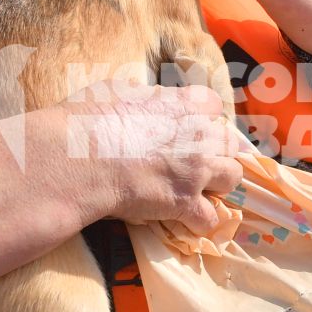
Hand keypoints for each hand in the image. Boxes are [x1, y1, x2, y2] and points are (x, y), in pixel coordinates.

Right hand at [39, 84, 246, 232]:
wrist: (79, 159)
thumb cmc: (90, 120)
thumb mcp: (116, 90)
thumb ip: (141, 96)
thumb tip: (141, 94)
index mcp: (184, 103)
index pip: (214, 106)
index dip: (204, 119)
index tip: (189, 129)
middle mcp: (200, 134)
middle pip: (229, 144)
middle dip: (216, 153)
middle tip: (194, 162)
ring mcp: (197, 170)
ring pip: (232, 178)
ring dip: (217, 185)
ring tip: (197, 190)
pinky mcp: (185, 203)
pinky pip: (210, 218)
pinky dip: (198, 221)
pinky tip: (184, 219)